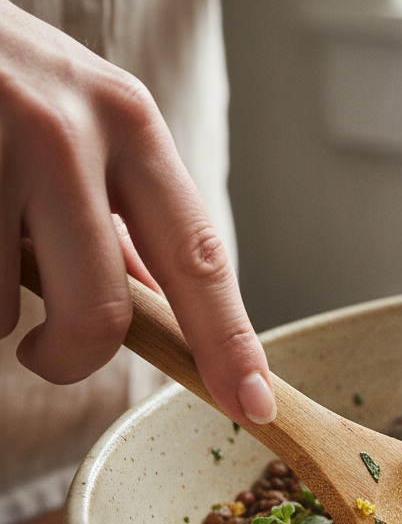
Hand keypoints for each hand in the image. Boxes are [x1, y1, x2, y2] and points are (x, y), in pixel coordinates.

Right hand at [0, 0, 274, 425]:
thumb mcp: (79, 119)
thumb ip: (122, 212)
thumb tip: (167, 305)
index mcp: (129, 123)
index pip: (198, 257)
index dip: (228, 342)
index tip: (253, 404)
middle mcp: (67, 131)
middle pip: (102, 312)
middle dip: (76, 359)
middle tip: (49, 354)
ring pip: (2, 310)